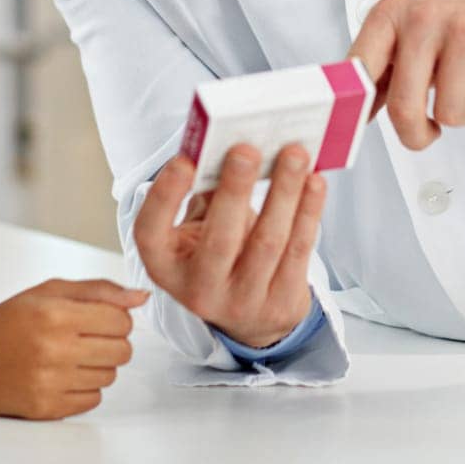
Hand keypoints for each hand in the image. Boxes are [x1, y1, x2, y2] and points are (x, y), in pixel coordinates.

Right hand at [0, 279, 148, 420]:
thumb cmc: (7, 322)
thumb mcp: (48, 292)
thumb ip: (98, 291)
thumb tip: (139, 296)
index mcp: (56, 315)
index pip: (121, 321)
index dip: (115, 318)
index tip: (99, 318)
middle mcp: (56, 350)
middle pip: (122, 351)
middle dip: (110, 342)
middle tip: (85, 338)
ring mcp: (52, 383)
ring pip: (110, 377)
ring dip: (97, 365)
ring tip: (69, 356)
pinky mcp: (49, 409)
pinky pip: (93, 400)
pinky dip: (83, 388)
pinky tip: (61, 375)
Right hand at [133, 142, 325, 350]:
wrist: (247, 314)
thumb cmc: (217, 253)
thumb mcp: (196, 229)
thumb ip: (205, 192)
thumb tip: (231, 149)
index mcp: (165, 265)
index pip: (151, 233)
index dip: (164, 196)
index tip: (183, 160)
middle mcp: (199, 290)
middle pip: (218, 241)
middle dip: (234, 191)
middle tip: (246, 150)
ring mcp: (243, 302)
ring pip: (267, 243)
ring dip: (284, 193)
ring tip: (294, 154)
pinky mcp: (282, 304)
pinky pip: (299, 251)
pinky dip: (308, 211)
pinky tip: (313, 181)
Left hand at [349, 0, 464, 150]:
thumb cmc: (464, 17)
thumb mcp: (410, 31)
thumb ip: (382, 70)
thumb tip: (353, 113)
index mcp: (390, 14)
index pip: (358, 69)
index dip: (353, 109)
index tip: (352, 132)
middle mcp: (423, 16)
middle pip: (404, 108)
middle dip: (416, 134)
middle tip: (426, 131)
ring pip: (450, 113)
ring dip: (461, 111)